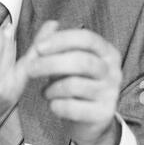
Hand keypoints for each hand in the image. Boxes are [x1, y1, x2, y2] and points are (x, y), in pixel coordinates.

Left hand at [29, 22, 121, 144]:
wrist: (87, 120)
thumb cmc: (73, 83)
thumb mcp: (64, 60)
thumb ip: (55, 43)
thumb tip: (51, 24)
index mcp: (106, 51)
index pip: (87, 38)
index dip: (61, 40)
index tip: (39, 47)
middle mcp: (112, 70)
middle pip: (81, 61)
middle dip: (50, 63)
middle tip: (30, 69)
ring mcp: (110, 93)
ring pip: (75, 85)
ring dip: (52, 88)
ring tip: (45, 92)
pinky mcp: (103, 114)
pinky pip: (74, 108)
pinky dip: (57, 105)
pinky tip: (53, 104)